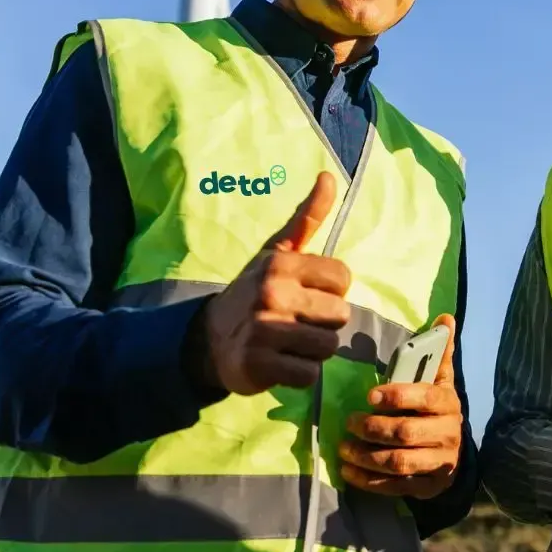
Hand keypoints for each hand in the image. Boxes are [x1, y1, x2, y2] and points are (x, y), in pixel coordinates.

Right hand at [190, 174, 349, 396]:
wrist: (208, 340)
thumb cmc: (252, 292)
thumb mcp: (276, 252)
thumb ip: (307, 218)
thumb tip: (329, 177)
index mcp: (281, 263)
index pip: (343, 277)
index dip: (332, 290)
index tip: (309, 294)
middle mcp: (273, 293)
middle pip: (340, 314)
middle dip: (324, 323)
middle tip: (298, 322)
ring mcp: (265, 330)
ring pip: (328, 346)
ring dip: (314, 350)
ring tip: (291, 343)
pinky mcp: (260, 365)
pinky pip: (309, 374)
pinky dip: (300, 374)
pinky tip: (282, 362)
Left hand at [339, 314, 462, 499]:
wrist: (455, 454)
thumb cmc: (437, 410)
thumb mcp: (441, 381)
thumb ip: (438, 352)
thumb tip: (445, 317)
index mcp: (448, 403)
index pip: (425, 398)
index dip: (397, 396)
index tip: (370, 396)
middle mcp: (447, 434)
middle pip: (406, 433)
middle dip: (373, 428)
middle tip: (349, 423)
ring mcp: (438, 463)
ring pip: (399, 463)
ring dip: (366, 456)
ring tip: (343, 448)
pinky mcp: (427, 487)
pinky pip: (396, 486)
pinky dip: (369, 481)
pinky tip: (348, 471)